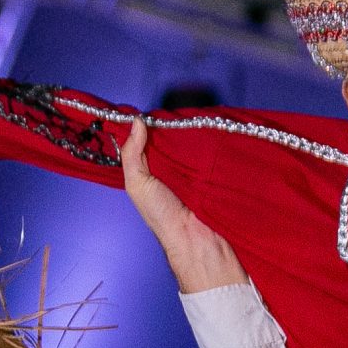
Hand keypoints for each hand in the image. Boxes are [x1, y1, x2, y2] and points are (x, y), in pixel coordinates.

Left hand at [122, 120, 244, 294]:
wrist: (197, 240)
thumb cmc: (163, 216)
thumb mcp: (138, 185)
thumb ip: (132, 154)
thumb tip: (136, 121)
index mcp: (151, 171)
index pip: (149, 140)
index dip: (149, 124)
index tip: (151, 107)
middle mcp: (172, 168)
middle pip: (172, 138)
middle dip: (173, 124)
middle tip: (175, 108)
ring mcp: (195, 169)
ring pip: (192, 142)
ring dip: (195, 131)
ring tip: (195, 116)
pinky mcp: (215, 171)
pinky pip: (213, 151)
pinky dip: (212, 141)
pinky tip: (212, 130)